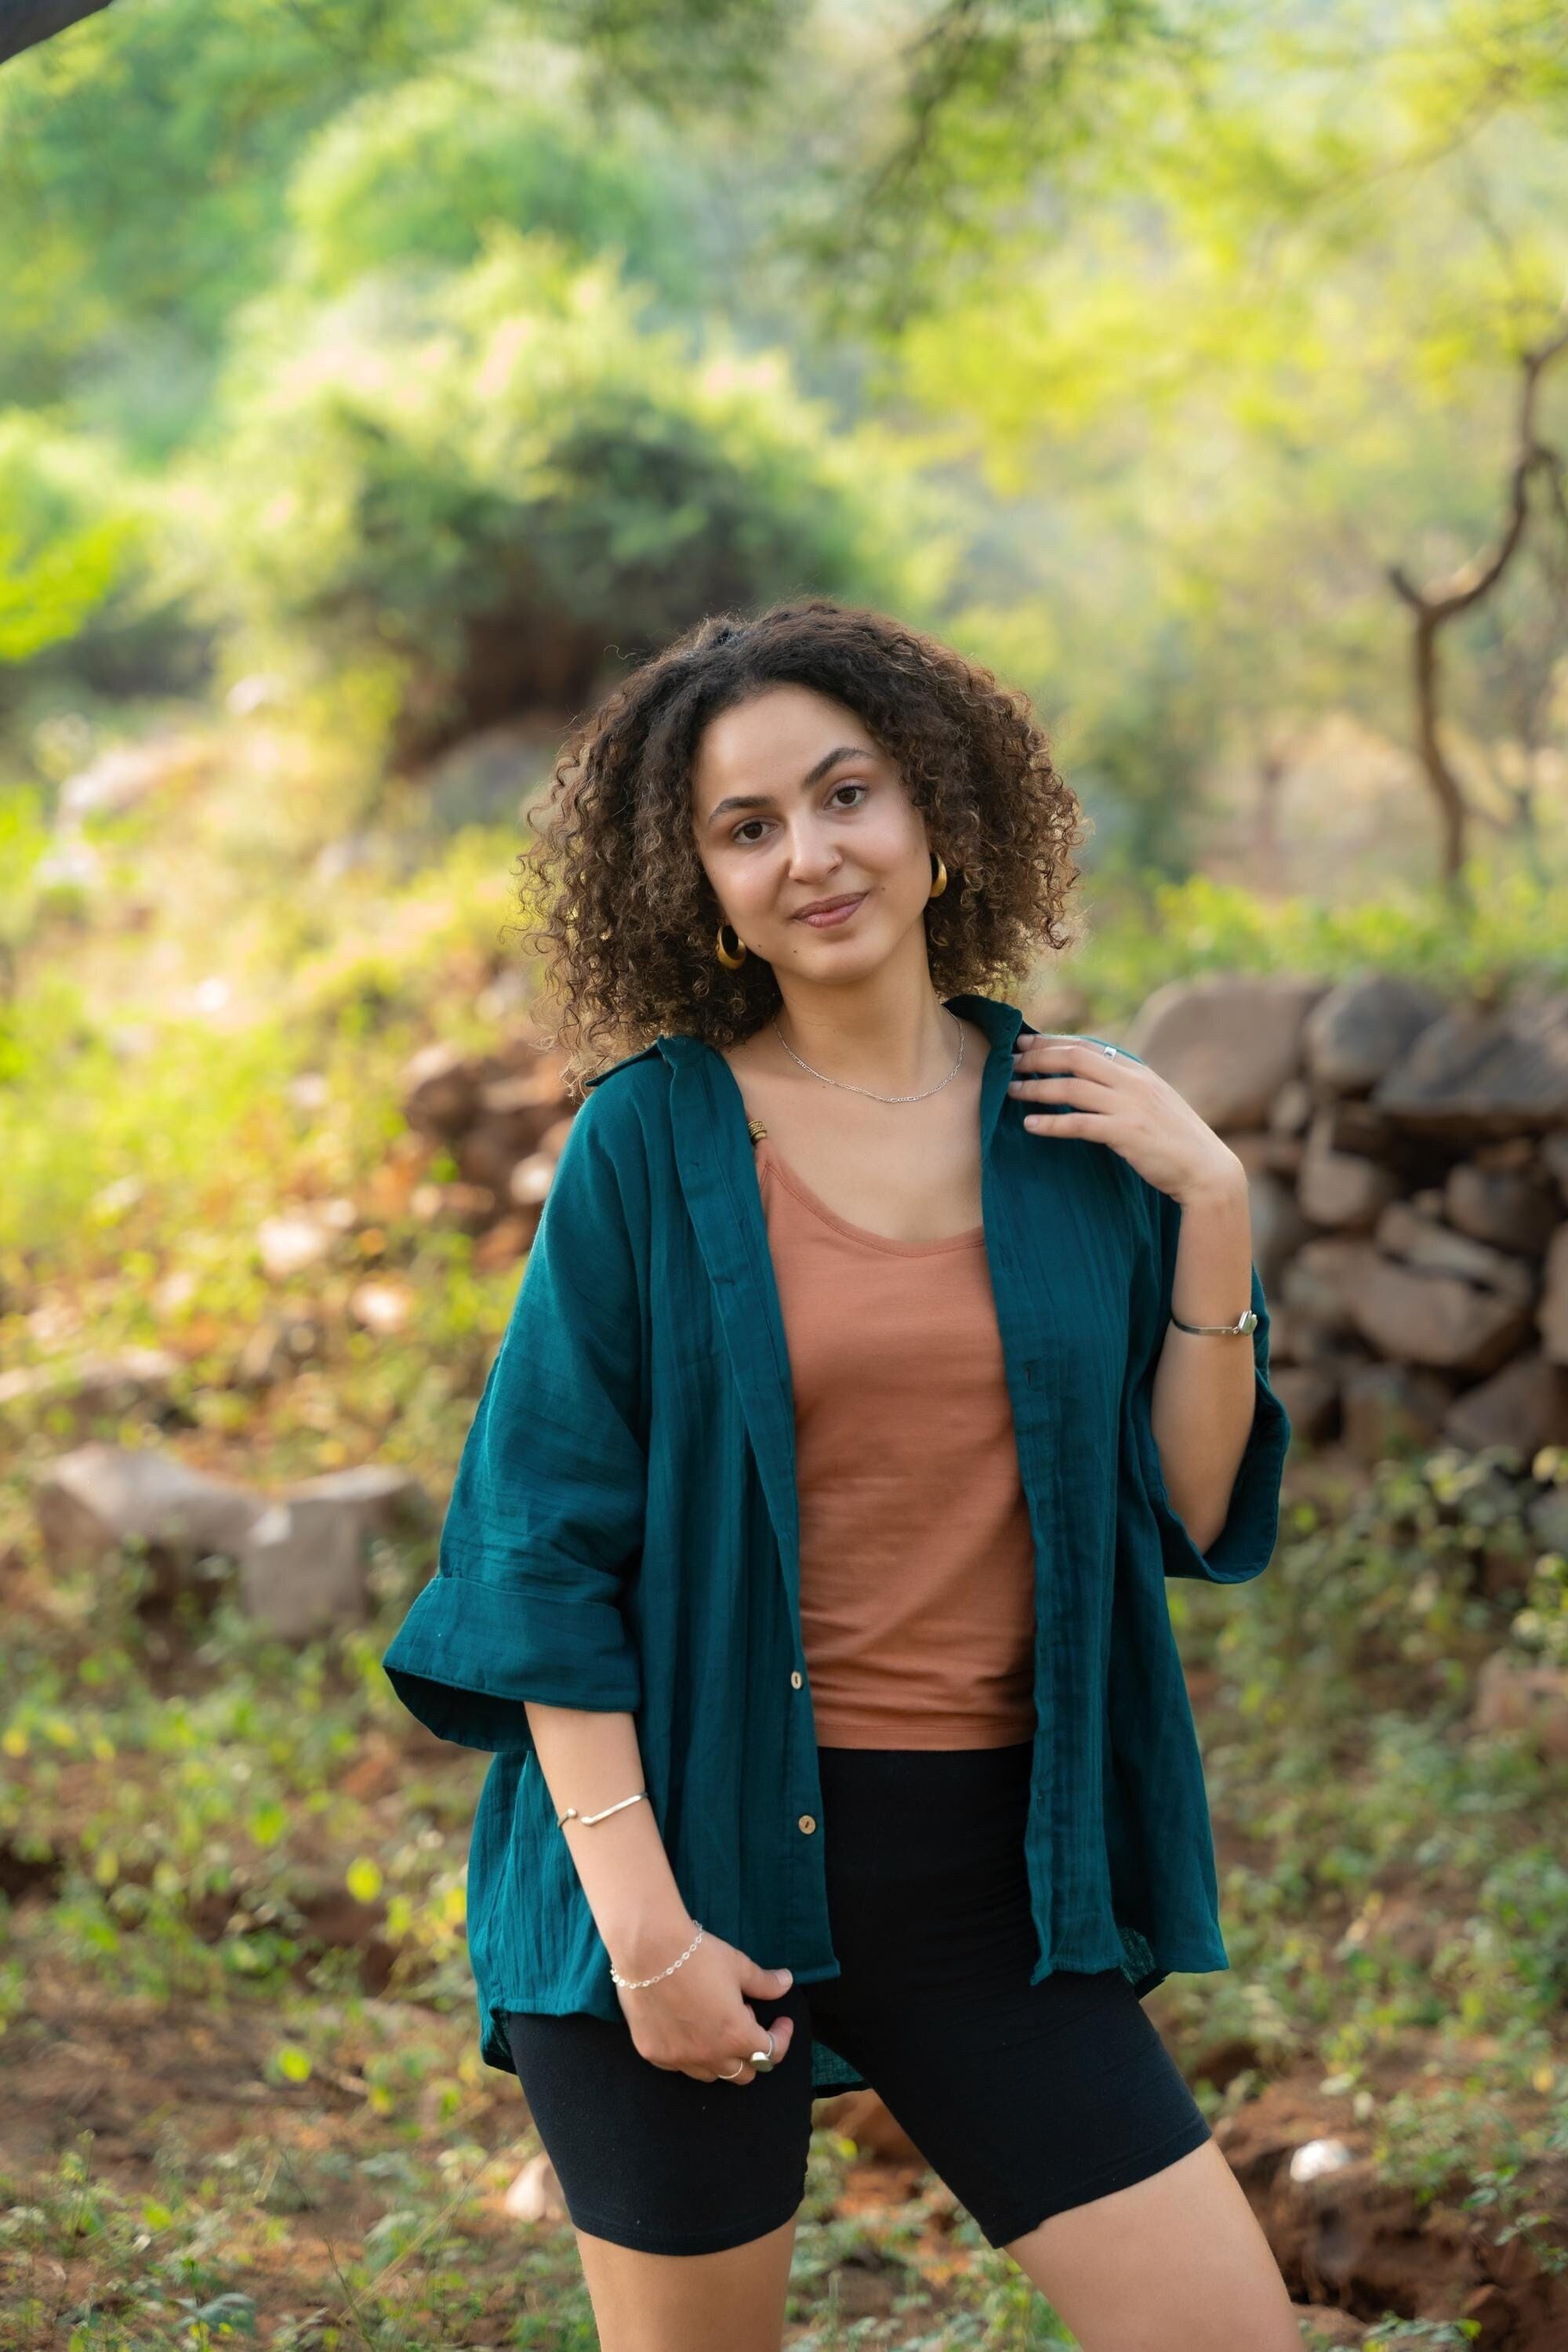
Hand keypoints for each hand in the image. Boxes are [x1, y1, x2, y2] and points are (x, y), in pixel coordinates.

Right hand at [613, 1926, 798, 2084]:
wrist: (648, 1949)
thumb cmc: (698, 1956)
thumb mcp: (738, 1966)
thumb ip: (765, 1983)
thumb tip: (786, 1983)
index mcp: (735, 2036)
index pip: (770, 2054)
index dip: (781, 2038)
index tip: (781, 2023)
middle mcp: (708, 2056)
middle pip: (743, 2073)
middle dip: (753, 2052)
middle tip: (745, 2018)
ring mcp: (679, 2059)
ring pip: (711, 2073)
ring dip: (722, 2055)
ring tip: (715, 2021)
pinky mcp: (654, 2054)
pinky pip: (680, 2065)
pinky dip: (690, 2052)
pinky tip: (687, 2025)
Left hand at [1007, 1034, 1241, 1206]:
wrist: (1206, 1171)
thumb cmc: (1176, 1141)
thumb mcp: (1153, 1104)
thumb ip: (1125, 1089)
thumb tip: (1090, 1082)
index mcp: (1139, 1071)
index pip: (1088, 1046)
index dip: (1052, 1042)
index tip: (1024, 1042)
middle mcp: (1134, 1082)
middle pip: (1076, 1058)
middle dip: (1038, 1057)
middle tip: (1009, 1062)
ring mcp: (1131, 1107)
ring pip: (1072, 1088)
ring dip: (1037, 1088)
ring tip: (1010, 1092)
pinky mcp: (1127, 1134)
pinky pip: (1080, 1124)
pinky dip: (1052, 1123)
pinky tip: (1031, 1126)